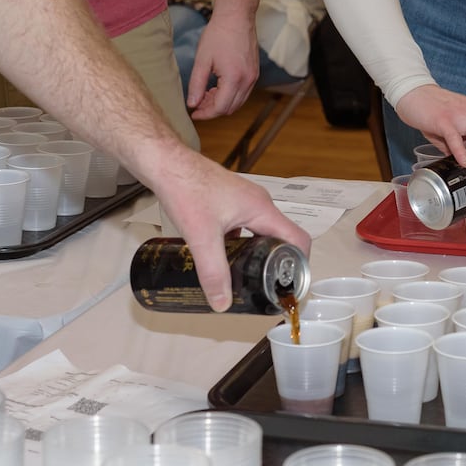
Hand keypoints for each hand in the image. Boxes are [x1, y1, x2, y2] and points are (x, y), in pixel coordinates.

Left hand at [148, 152, 312, 309]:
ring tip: (248, 275)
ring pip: (261, 232)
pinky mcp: (230, 202)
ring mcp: (244, 201)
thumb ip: (213, 271)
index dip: (299, 263)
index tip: (290, 284)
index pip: (297, 238)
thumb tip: (222, 301)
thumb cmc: (186, 187)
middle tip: (268, 285)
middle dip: (278, 262)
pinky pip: (246, 226)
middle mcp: (258, 203)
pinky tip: (224, 256)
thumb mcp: (201, 236)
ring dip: (258, 253)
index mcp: (262, 209)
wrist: (166, 163)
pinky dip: (241, 243)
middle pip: (281, 237)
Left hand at [187, 11, 259, 118]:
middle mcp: (247, 80)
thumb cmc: (219, 34)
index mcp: (234, 78)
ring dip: (221, 103)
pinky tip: (217, 86)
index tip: (194, 112)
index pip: (220, 108)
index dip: (205, 114)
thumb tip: (192, 104)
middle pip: (230, 108)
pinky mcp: (254, 72)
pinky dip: (230, 95)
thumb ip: (196, 84)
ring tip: (205, 94)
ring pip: (238, 102)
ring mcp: (253, 77)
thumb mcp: (202, 60)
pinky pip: (243, 92)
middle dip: (212, 110)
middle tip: (197, 103)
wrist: (236, 17)